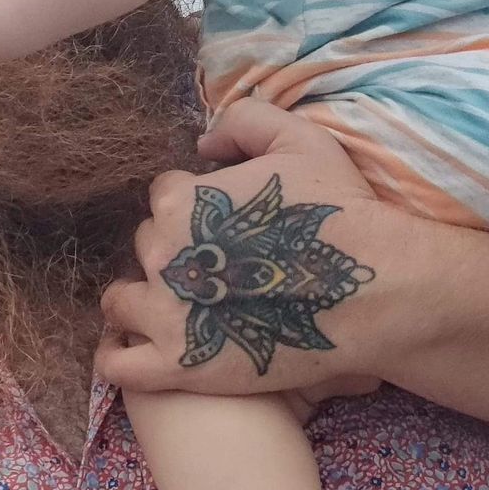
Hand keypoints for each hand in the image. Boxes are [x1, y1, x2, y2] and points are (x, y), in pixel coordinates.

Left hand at [95, 99, 389, 397]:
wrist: (370, 292)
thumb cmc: (340, 213)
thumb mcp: (299, 140)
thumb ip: (244, 122)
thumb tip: (204, 142)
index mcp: (184, 201)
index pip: (164, 196)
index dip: (193, 205)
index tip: (220, 223)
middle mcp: (163, 254)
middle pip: (146, 245)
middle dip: (171, 251)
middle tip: (209, 267)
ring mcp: (165, 314)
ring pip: (120, 300)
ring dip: (140, 299)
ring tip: (172, 307)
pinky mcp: (176, 367)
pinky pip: (118, 364)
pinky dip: (119, 354)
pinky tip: (141, 348)